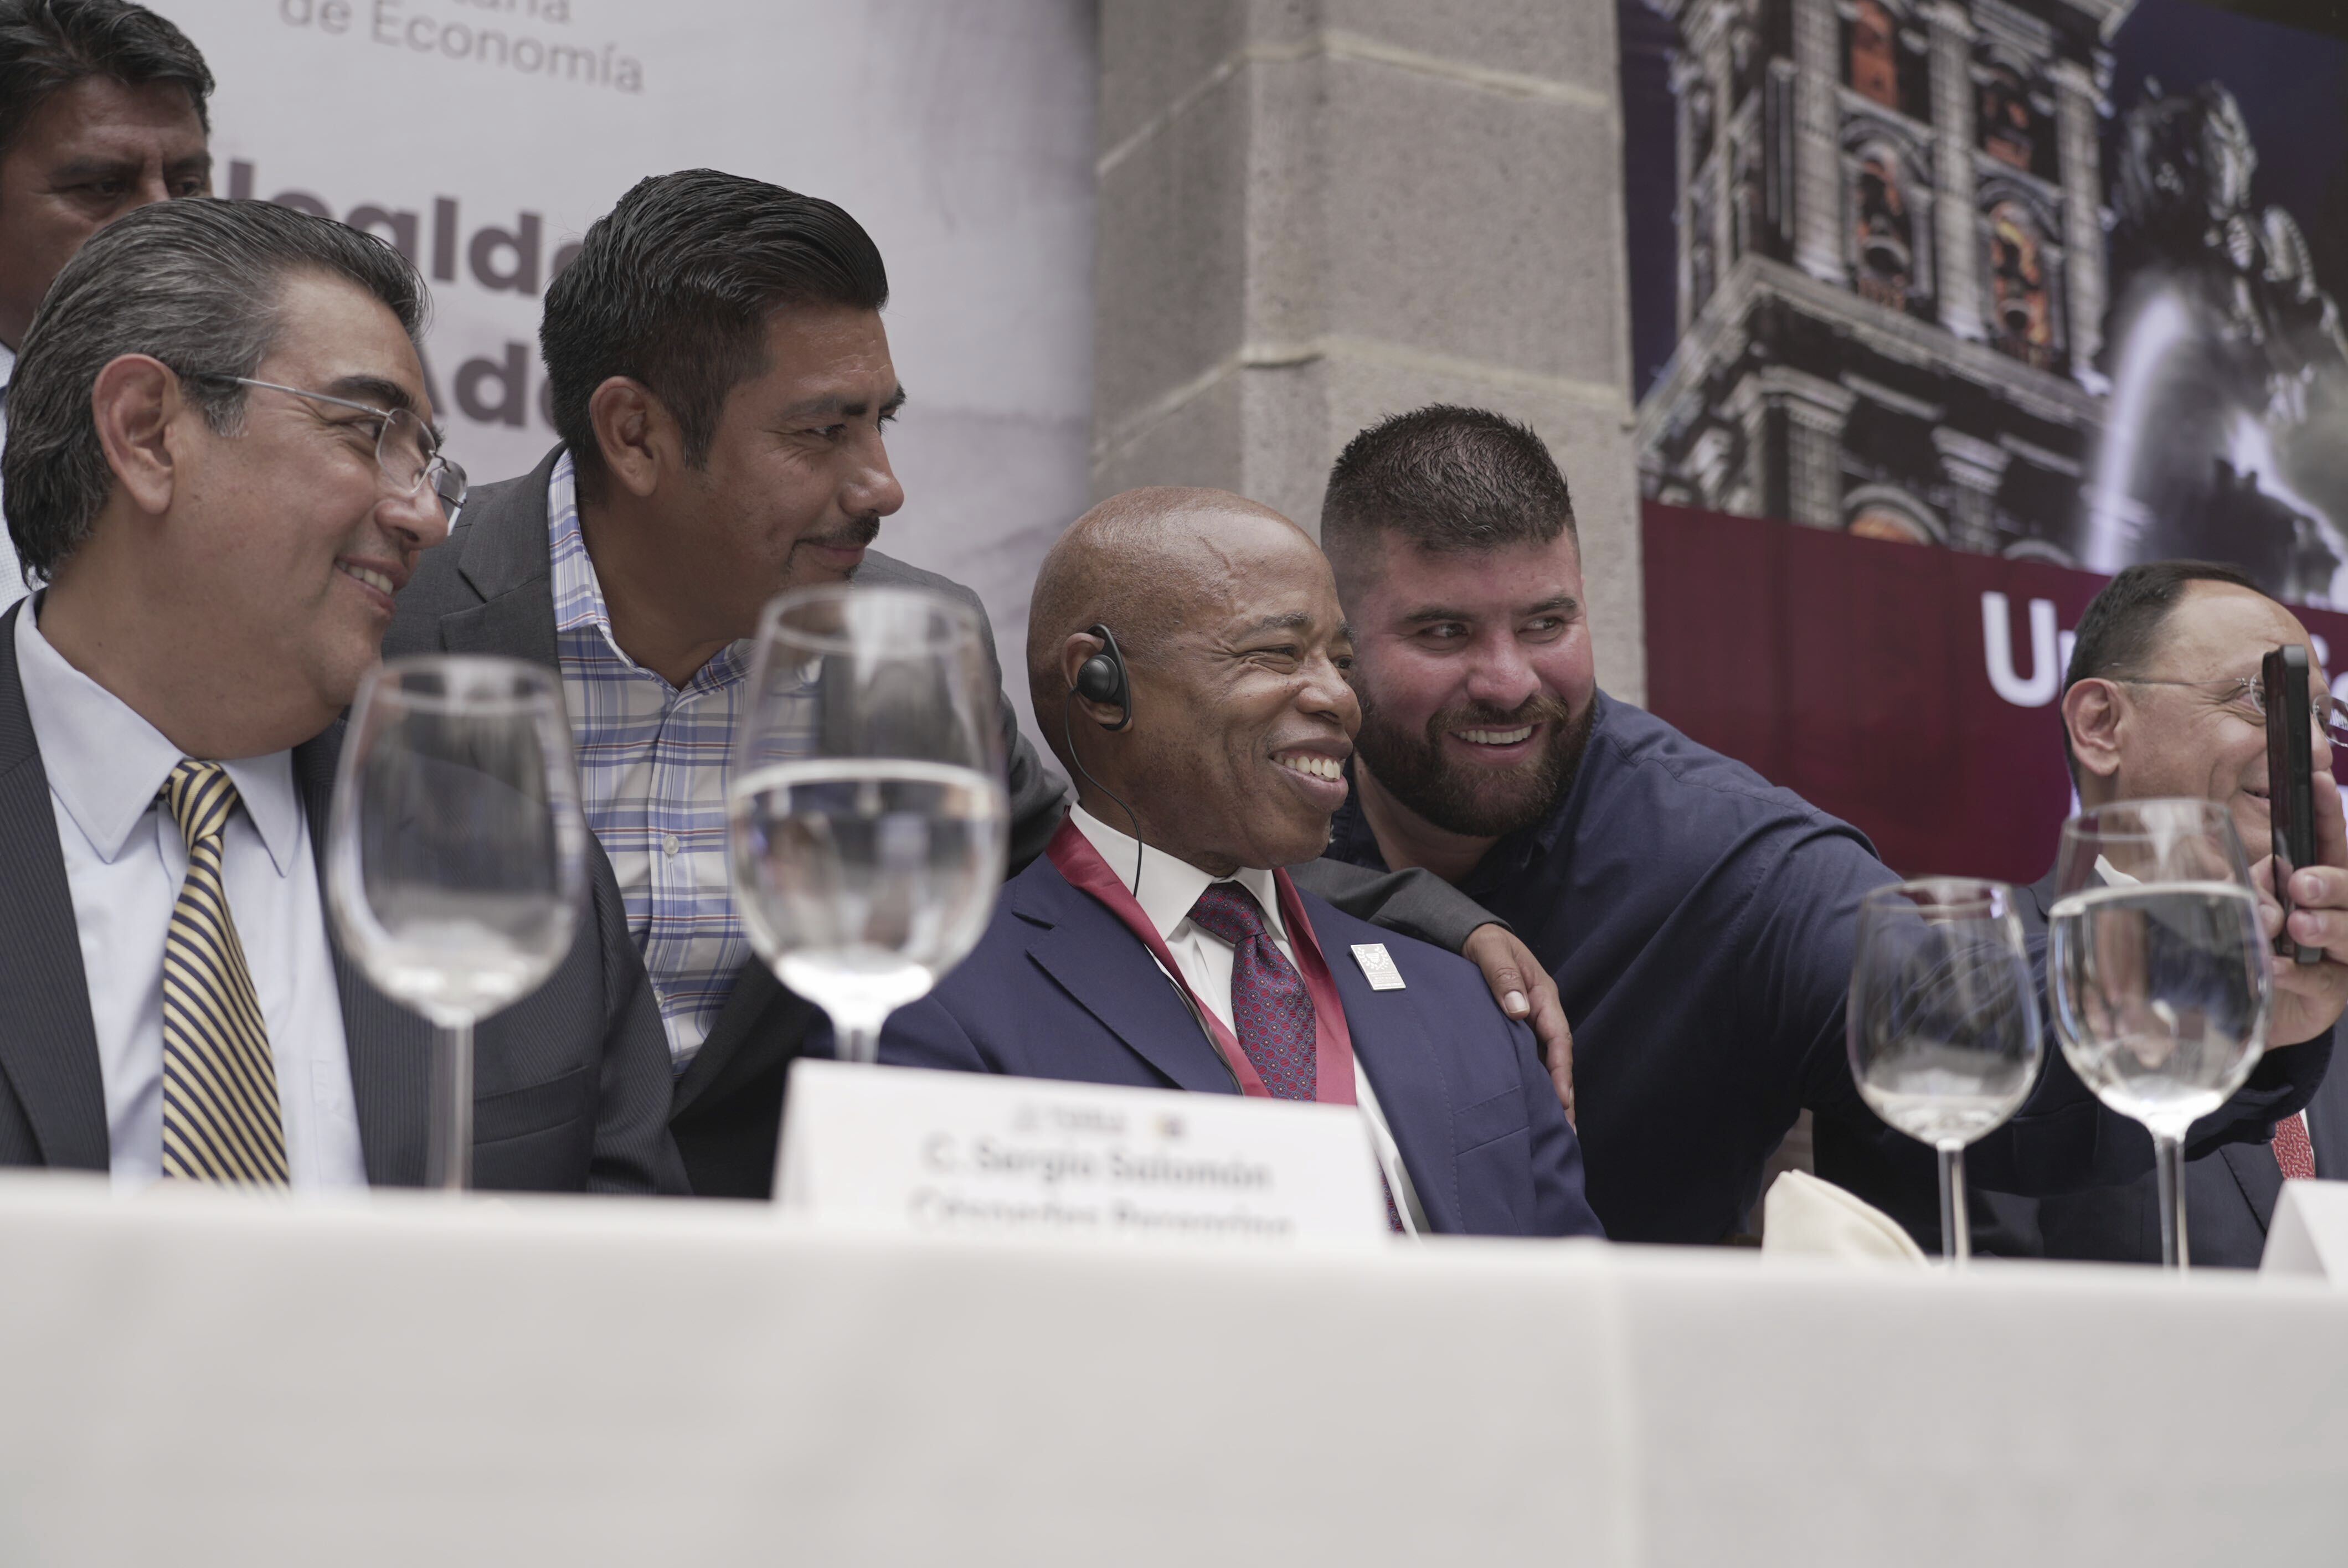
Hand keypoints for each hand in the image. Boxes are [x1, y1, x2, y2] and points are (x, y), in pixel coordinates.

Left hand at [1461, 923, 1573, 1124]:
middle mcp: (1540, 1011)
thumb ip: (1503, 976)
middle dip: (1563, 1094)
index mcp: (1542, 994)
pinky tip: (1528, 1103)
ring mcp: (1529, 1020)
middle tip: (1566, 1130)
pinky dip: (1531, 1080)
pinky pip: (1527, 1057)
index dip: (1561, 1071)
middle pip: (1557, 1057)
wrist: (1469, 933)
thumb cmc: (1483, 941)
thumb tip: (1519, 1010)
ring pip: (1543, 1061)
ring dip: (1549, 1092)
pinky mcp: (1514, 1027)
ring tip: (1552, 1128)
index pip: (1558, 1038)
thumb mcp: (1492, 951)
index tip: (1563, 1099)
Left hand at [2252, 769, 2347, 1046]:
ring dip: (2325, 926)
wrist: (2253, 1005)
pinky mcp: (2334, 994)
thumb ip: (2252, 889)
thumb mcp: (2246, 904)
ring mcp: (2344, 954)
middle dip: (2331, 882)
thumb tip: (2263, 898)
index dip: (2326, 813)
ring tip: (2298, 926)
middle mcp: (2343, 912)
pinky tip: (2276, 968)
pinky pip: (2322, 982)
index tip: (2317, 781)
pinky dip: (2297, 974)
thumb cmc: (2256, 942)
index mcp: (2322, 882)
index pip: (2330, 841)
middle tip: (2302, 884)